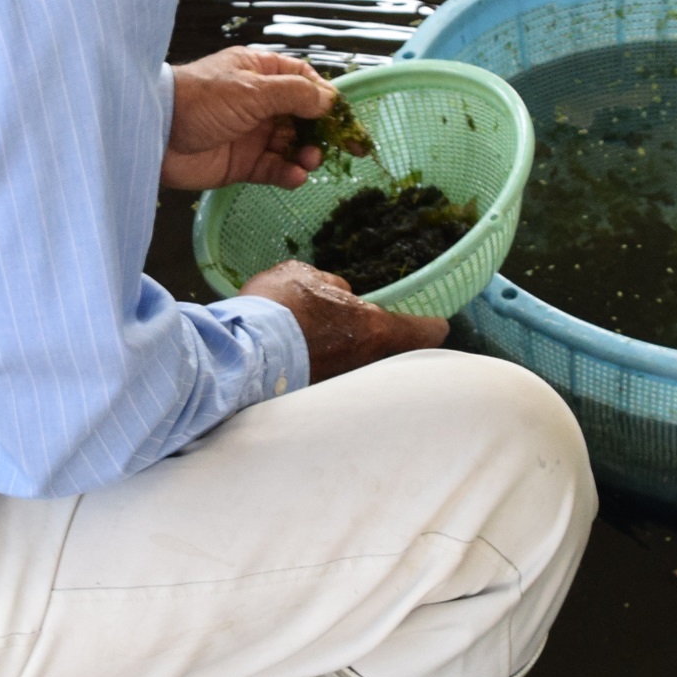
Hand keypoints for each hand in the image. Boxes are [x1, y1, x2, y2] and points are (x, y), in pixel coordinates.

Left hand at [165, 47, 338, 191]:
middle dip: (322, 133)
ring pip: (291, 145)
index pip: (303, 81)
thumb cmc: (200, 99)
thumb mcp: (252, 89)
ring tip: (309, 162)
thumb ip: (294, 95)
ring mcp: (251, 134)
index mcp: (260, 73)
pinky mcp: (242, 164)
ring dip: (306, 154)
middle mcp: (258, 102)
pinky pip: (274, 169)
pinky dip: (288, 173)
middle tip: (347, 150)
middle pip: (303, 117)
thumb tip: (329, 101)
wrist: (155, 133)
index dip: (326, 98)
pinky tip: (295, 176)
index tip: (344, 117)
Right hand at [240, 260, 447, 381]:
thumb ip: (331, 284)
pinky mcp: (318, 400)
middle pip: (392, 355)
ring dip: (353, 359)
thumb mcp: (303, 275)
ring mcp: (344, 386)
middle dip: (385, 345)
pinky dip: (328, 372)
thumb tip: (342, 293)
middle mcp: (366, 363)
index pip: (423, 332)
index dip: (432, 325)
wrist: (240, 354)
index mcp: (372, 329)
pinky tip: (308, 359)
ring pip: (363, 371)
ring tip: (332, 344)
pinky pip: (334, 383)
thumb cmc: (277, 307)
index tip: (437, 323)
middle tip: (374, 333)